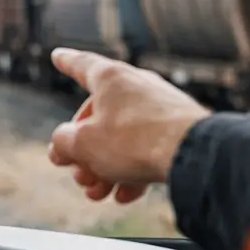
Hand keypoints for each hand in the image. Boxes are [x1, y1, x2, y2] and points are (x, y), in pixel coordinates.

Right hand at [47, 47, 208, 202]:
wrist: (192, 154)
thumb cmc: (135, 141)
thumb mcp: (83, 144)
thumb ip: (63, 142)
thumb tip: (62, 145)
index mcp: (110, 78)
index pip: (82, 64)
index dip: (66, 62)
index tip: (58, 56)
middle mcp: (136, 86)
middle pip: (99, 116)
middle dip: (84, 150)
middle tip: (77, 172)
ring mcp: (160, 107)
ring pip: (122, 138)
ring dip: (105, 167)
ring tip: (98, 192)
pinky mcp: (179, 129)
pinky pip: (147, 149)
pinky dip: (132, 171)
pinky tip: (125, 194)